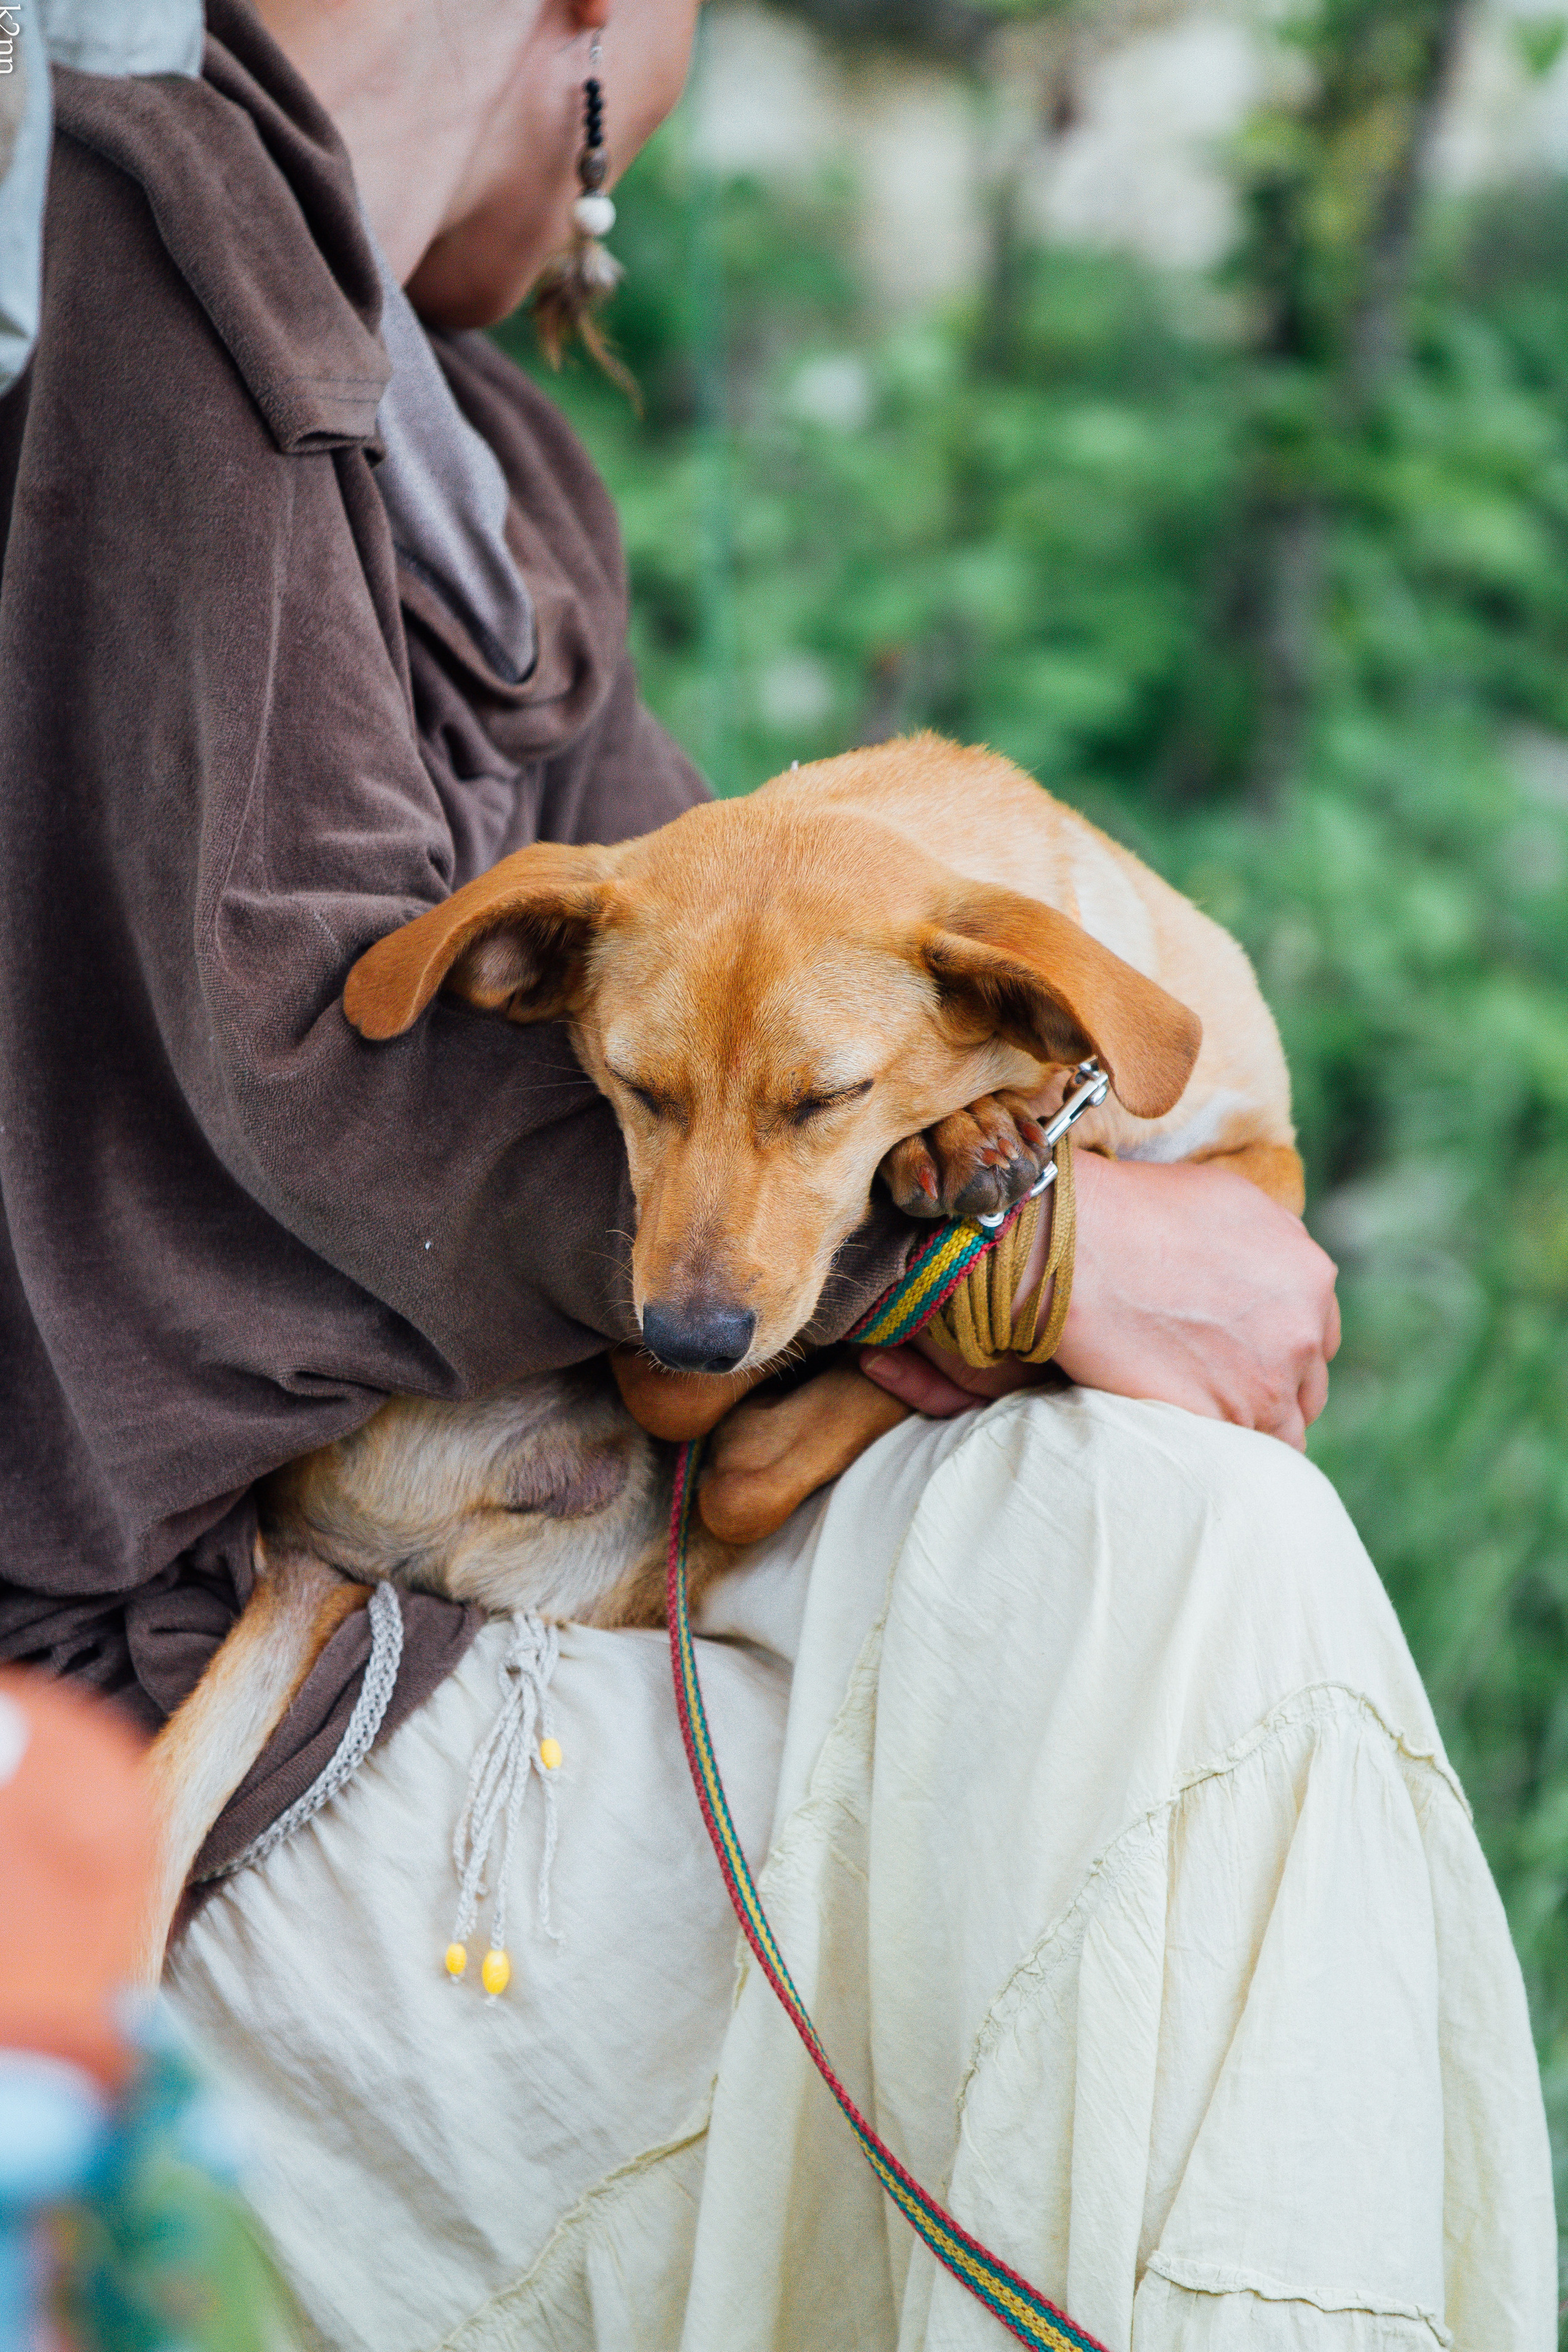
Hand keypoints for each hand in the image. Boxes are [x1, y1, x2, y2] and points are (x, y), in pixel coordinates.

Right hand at [861, 1152, 1339, 1449]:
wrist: (1078, 1243)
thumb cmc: (1134, 1209)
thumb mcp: (1228, 1201)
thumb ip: (1269, 1239)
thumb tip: (1268, 1264)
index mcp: (1308, 1274)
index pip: (1318, 1333)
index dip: (1280, 1345)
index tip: (1246, 1353)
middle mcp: (1302, 1330)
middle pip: (1306, 1386)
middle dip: (1272, 1388)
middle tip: (1221, 1388)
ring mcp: (1267, 1382)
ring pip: (1282, 1430)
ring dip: (1249, 1427)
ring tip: (1200, 1418)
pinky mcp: (1225, 1420)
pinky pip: (1242, 1456)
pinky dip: (1221, 1453)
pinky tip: (1187, 1436)